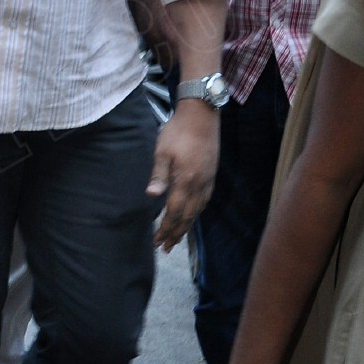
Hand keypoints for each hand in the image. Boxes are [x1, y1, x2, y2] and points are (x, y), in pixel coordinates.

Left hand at [148, 102, 218, 250]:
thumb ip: (158, 175)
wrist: (202, 115)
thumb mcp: (162, 151)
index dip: (166, 229)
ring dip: (187, 226)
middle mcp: (199, 185)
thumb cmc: (178, 131)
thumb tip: (151, 196)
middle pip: (187, 217)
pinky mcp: (212, 175)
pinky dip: (196, 213)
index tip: (157, 242)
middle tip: (166, 248)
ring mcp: (208, 180)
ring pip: (198, 211)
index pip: (174, 213)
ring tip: (178, 238)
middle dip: (176, 234)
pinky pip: (205, 201)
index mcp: (185, 180)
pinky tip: (192, 215)